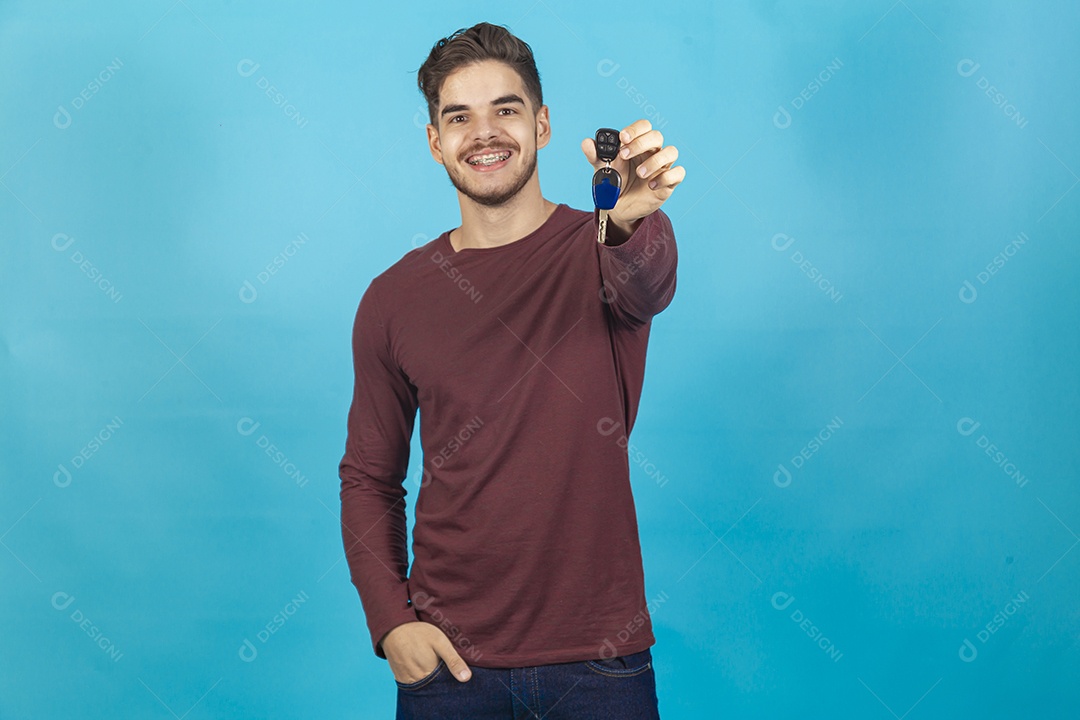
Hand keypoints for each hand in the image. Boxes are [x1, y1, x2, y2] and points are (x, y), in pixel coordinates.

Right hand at [381, 621, 471, 683]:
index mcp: (429, 674)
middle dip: (441, 679)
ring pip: (425, 686)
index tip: (452, 667)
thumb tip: (466, 678)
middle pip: (435, 687)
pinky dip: (420, 678)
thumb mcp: (440, 642)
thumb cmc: (418, 633)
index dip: (451, 677)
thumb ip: (453, 661)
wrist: (394, 628)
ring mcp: (407, 681)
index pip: (446, 685)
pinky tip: (422, 666)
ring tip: (430, 663)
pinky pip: (414, 684)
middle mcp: (418, 682)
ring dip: (430, 680)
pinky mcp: (400, 678)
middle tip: (440, 661)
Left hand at [581, 119, 685, 233]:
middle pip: (657, 136)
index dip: (635, 129)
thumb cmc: (615, 182)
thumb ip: (595, 155)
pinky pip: (678, 173)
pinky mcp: (669, 183)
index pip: (644, 127)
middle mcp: (652, 152)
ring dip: (654, 161)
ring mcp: (662, 167)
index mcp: (637, 144)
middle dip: (640, 143)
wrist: (619, 208)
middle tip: (624, 155)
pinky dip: (666, 177)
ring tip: (639, 173)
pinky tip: (651, 186)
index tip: (622, 137)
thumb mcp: (602, 169)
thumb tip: (587, 142)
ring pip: (671, 152)